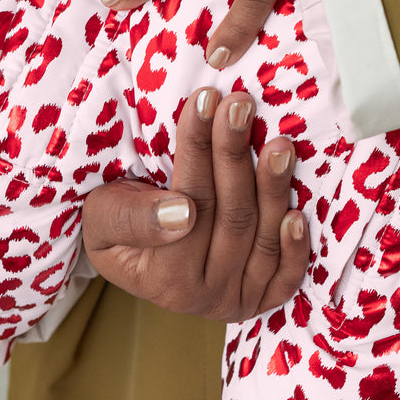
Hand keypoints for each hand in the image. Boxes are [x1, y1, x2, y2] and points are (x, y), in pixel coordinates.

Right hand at [82, 86, 309, 318]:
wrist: (134, 253)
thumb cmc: (115, 223)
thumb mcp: (101, 218)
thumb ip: (132, 219)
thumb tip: (182, 213)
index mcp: (163, 281)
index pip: (192, 204)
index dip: (198, 149)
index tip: (204, 99)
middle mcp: (204, 298)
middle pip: (232, 216)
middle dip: (235, 154)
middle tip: (240, 103)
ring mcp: (237, 300)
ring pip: (263, 237)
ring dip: (274, 186)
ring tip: (279, 142)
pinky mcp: (264, 297)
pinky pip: (287, 275)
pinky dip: (296, 246)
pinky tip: (298, 212)